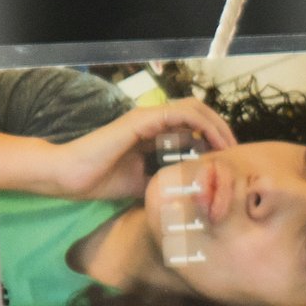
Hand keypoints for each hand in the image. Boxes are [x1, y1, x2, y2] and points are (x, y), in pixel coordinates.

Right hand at [0, 100, 238, 201]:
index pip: (192, 126)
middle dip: (221, 129)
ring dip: (216, 125)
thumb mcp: (144, 184)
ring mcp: (147, 117)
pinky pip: (180, 115)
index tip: (228, 160)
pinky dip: (201, 126)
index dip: (214, 138)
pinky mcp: (142, 119)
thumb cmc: (101, 181)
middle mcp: (153, 121)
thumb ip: (166, 181)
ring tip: (229, 147)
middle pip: (199, 113)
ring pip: (194, 109)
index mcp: (153, 133)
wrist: (70, 176)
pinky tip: (213, 144)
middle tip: (235, 152)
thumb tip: (192, 196)